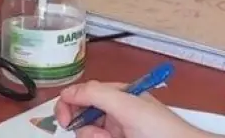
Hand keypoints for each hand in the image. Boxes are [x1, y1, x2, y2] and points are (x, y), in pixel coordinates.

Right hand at [54, 81, 204, 137]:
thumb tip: (67, 92)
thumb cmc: (161, 129)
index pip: (82, 93)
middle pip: (82, 118)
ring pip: (88, 135)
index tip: (64, 119)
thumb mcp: (127, 106)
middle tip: (101, 137)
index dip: (69, 104)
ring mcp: (116, 133)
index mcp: (117, 95)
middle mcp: (115, 113)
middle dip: (86, 130)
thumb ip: (96, 94)